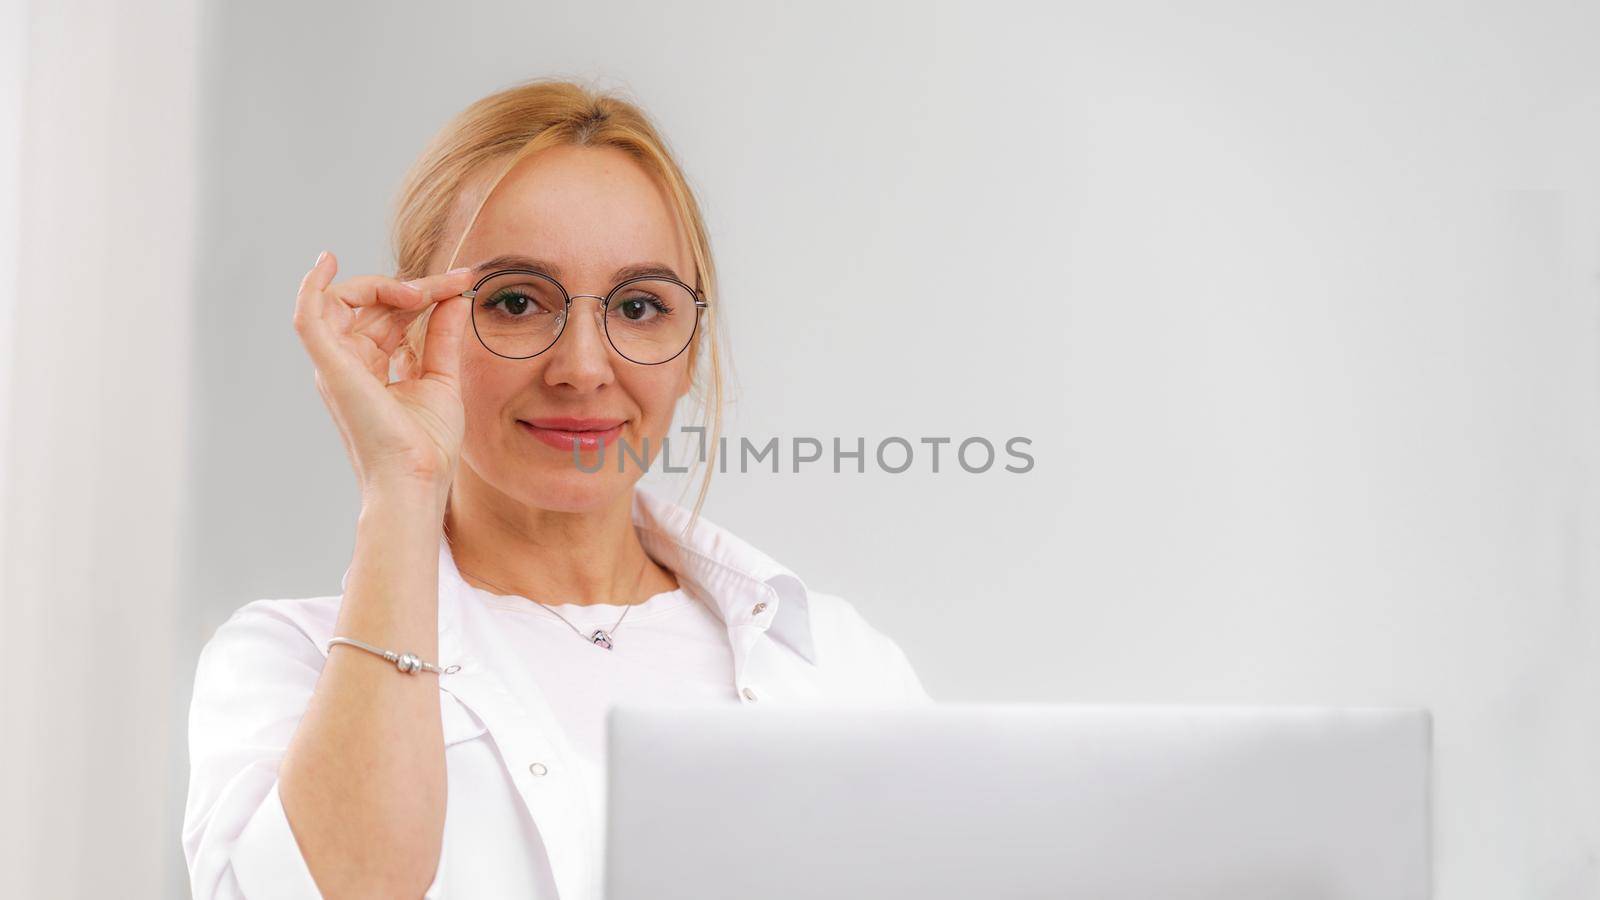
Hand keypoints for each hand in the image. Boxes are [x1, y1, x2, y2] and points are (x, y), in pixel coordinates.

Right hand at [291, 250, 478, 504]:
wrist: (418, 479)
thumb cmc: (426, 445)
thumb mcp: (441, 378)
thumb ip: (443, 336)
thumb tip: (455, 297)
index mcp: (370, 366)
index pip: (390, 314)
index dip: (424, 292)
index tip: (462, 281)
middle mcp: (347, 362)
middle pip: (370, 304)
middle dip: (411, 287)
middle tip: (451, 284)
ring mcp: (336, 365)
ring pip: (343, 301)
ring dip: (383, 286)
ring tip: (420, 291)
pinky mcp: (331, 368)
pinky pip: (308, 317)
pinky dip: (312, 288)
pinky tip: (326, 263)